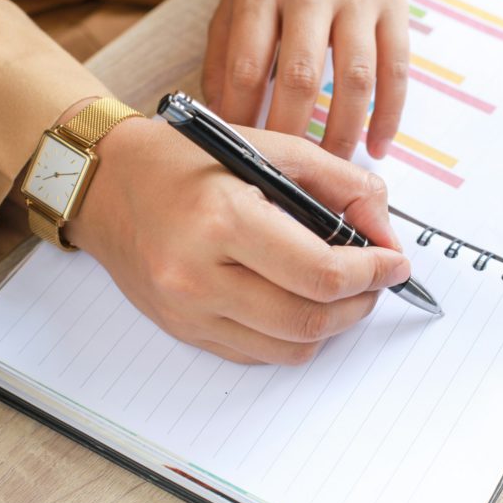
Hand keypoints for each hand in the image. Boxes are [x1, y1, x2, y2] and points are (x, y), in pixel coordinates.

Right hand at [66, 116, 408, 364]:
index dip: (373, 273)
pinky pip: (259, 354)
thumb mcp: (268, 148)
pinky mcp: (184, 332)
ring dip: (333, 326)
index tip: (396, 263)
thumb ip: (340, 184)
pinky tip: (300, 302)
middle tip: (378, 281)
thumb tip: (385, 232)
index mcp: (223, 220)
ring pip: (290, 348)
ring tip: (344, 293)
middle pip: (310, 320)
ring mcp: (188, 312)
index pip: (321, 273)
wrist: (105, 185)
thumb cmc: (184, 160)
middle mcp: (199, 276)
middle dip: (361, 304)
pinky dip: (294, 336)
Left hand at [202, 0, 408, 159]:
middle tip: (288, 172)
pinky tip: (377, 146)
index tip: (245, 154)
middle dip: (293, 135)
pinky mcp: (395, 8)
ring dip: (343, 132)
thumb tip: (223, 114)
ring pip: (354, 81)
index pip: (248, 68)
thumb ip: (225, 51)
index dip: (245, 119)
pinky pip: (396, 72)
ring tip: (331, 165)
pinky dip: (389, 116)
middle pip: (301, 79)